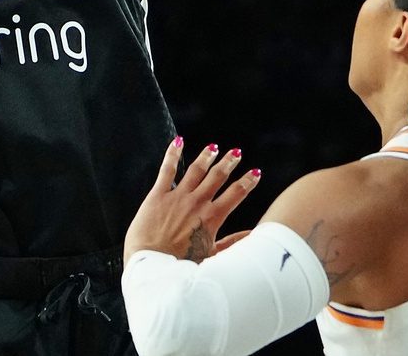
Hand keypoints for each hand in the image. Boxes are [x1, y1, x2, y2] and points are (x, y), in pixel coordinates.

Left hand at [124, 137, 262, 262]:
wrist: (152, 264)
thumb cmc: (181, 265)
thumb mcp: (212, 256)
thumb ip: (233, 243)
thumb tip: (253, 235)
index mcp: (212, 217)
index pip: (235, 194)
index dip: (247, 182)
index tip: (255, 173)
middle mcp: (197, 202)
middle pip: (218, 176)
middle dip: (229, 162)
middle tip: (237, 153)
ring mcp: (178, 196)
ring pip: (196, 169)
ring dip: (207, 156)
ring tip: (214, 147)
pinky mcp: (158, 194)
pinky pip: (168, 169)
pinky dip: (173, 154)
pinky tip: (178, 142)